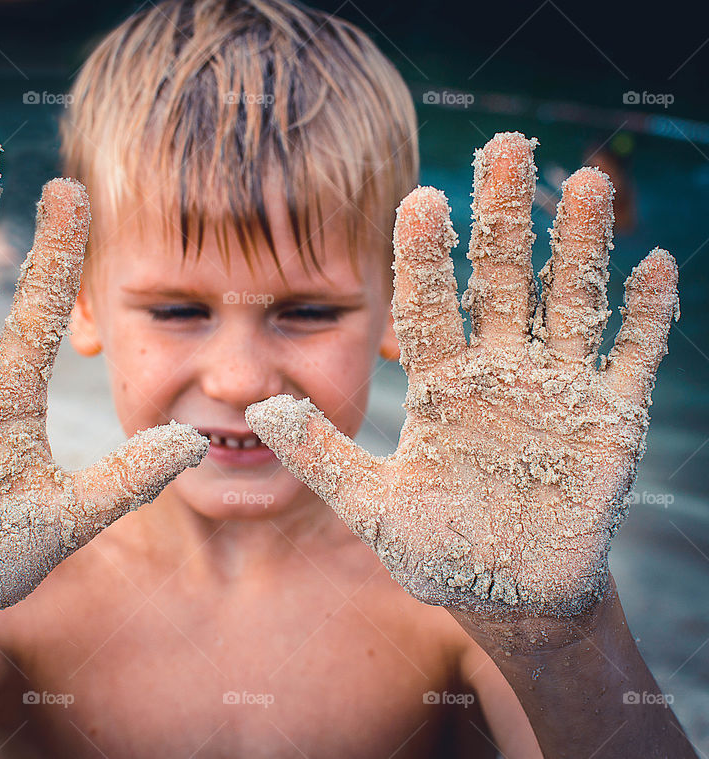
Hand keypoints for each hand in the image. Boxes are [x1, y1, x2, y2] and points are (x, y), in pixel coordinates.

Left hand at [246, 132, 678, 617]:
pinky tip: (656, 265)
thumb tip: (256, 409)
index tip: (419, 197)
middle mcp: (499, 373)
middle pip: (502, 281)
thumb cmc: (438, 550)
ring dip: (578, 246)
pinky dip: (647, 317)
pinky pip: (631, 359)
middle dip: (504, 219)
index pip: (432, 305)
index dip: (427, 256)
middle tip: (504, 147)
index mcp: (443, 385)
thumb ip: (320, 455)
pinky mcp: (610, 422)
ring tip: (582, 181)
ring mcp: (557, 391)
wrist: (507, 595)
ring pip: (569, 303)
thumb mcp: (371, 505)